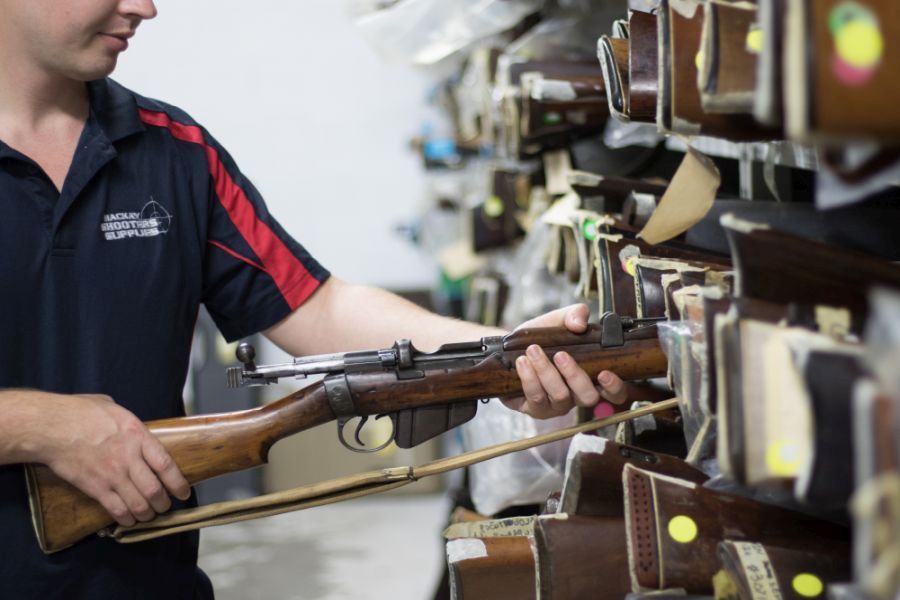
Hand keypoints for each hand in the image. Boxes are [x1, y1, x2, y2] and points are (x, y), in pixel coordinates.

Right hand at [34, 393, 190, 526]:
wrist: (50, 427)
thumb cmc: (80, 412)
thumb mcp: (113, 408)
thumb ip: (129, 421)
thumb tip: (134, 426)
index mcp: (138, 436)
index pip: (167, 465)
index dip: (179, 483)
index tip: (184, 492)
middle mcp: (129, 458)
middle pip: (155, 490)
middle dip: (164, 503)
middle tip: (165, 506)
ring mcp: (112, 475)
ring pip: (139, 504)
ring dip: (147, 514)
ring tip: (149, 514)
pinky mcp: (95, 488)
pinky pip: (116, 510)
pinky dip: (126, 519)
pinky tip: (129, 519)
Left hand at [503, 304, 628, 418]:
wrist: (512, 348)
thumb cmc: (542, 337)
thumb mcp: (559, 320)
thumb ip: (574, 314)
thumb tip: (579, 324)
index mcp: (592, 377)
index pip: (615, 393)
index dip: (615, 387)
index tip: (605, 373)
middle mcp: (577, 396)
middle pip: (588, 397)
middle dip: (574, 375)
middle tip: (560, 354)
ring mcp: (557, 406)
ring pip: (560, 397)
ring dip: (546, 371)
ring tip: (533, 350)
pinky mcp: (536, 409)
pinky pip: (536, 400)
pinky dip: (529, 378)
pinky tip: (522, 362)